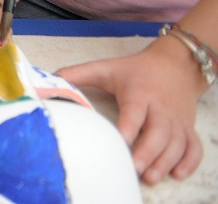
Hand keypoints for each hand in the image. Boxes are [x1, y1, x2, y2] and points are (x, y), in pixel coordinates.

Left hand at [60, 36, 207, 183]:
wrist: (175, 65)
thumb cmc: (134, 71)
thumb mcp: (105, 68)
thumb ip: (77, 75)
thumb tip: (47, 80)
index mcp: (139, 92)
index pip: (135, 111)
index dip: (130, 126)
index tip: (121, 141)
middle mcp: (161, 107)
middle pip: (159, 131)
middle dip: (148, 151)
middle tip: (134, 168)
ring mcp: (177, 119)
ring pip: (177, 142)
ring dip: (166, 161)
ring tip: (150, 177)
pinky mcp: (188, 127)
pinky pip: (194, 147)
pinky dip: (189, 161)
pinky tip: (177, 173)